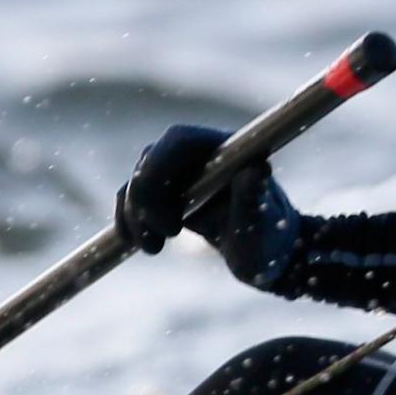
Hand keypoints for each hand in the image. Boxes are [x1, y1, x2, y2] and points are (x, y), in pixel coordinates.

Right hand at [115, 124, 307, 292]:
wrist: (262, 254)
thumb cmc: (268, 240)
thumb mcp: (262, 228)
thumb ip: (255, 200)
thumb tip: (258, 167)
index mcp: (225, 151)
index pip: (178, 140)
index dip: (158, 168)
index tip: (166, 217)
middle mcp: (199, 154)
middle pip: (151, 160)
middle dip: (144, 200)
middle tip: (162, 238)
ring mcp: (181, 172)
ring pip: (138, 181)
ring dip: (134, 215)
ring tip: (153, 248)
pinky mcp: (168, 192)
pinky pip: (134, 198)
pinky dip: (127, 219)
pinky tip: (132, 243)